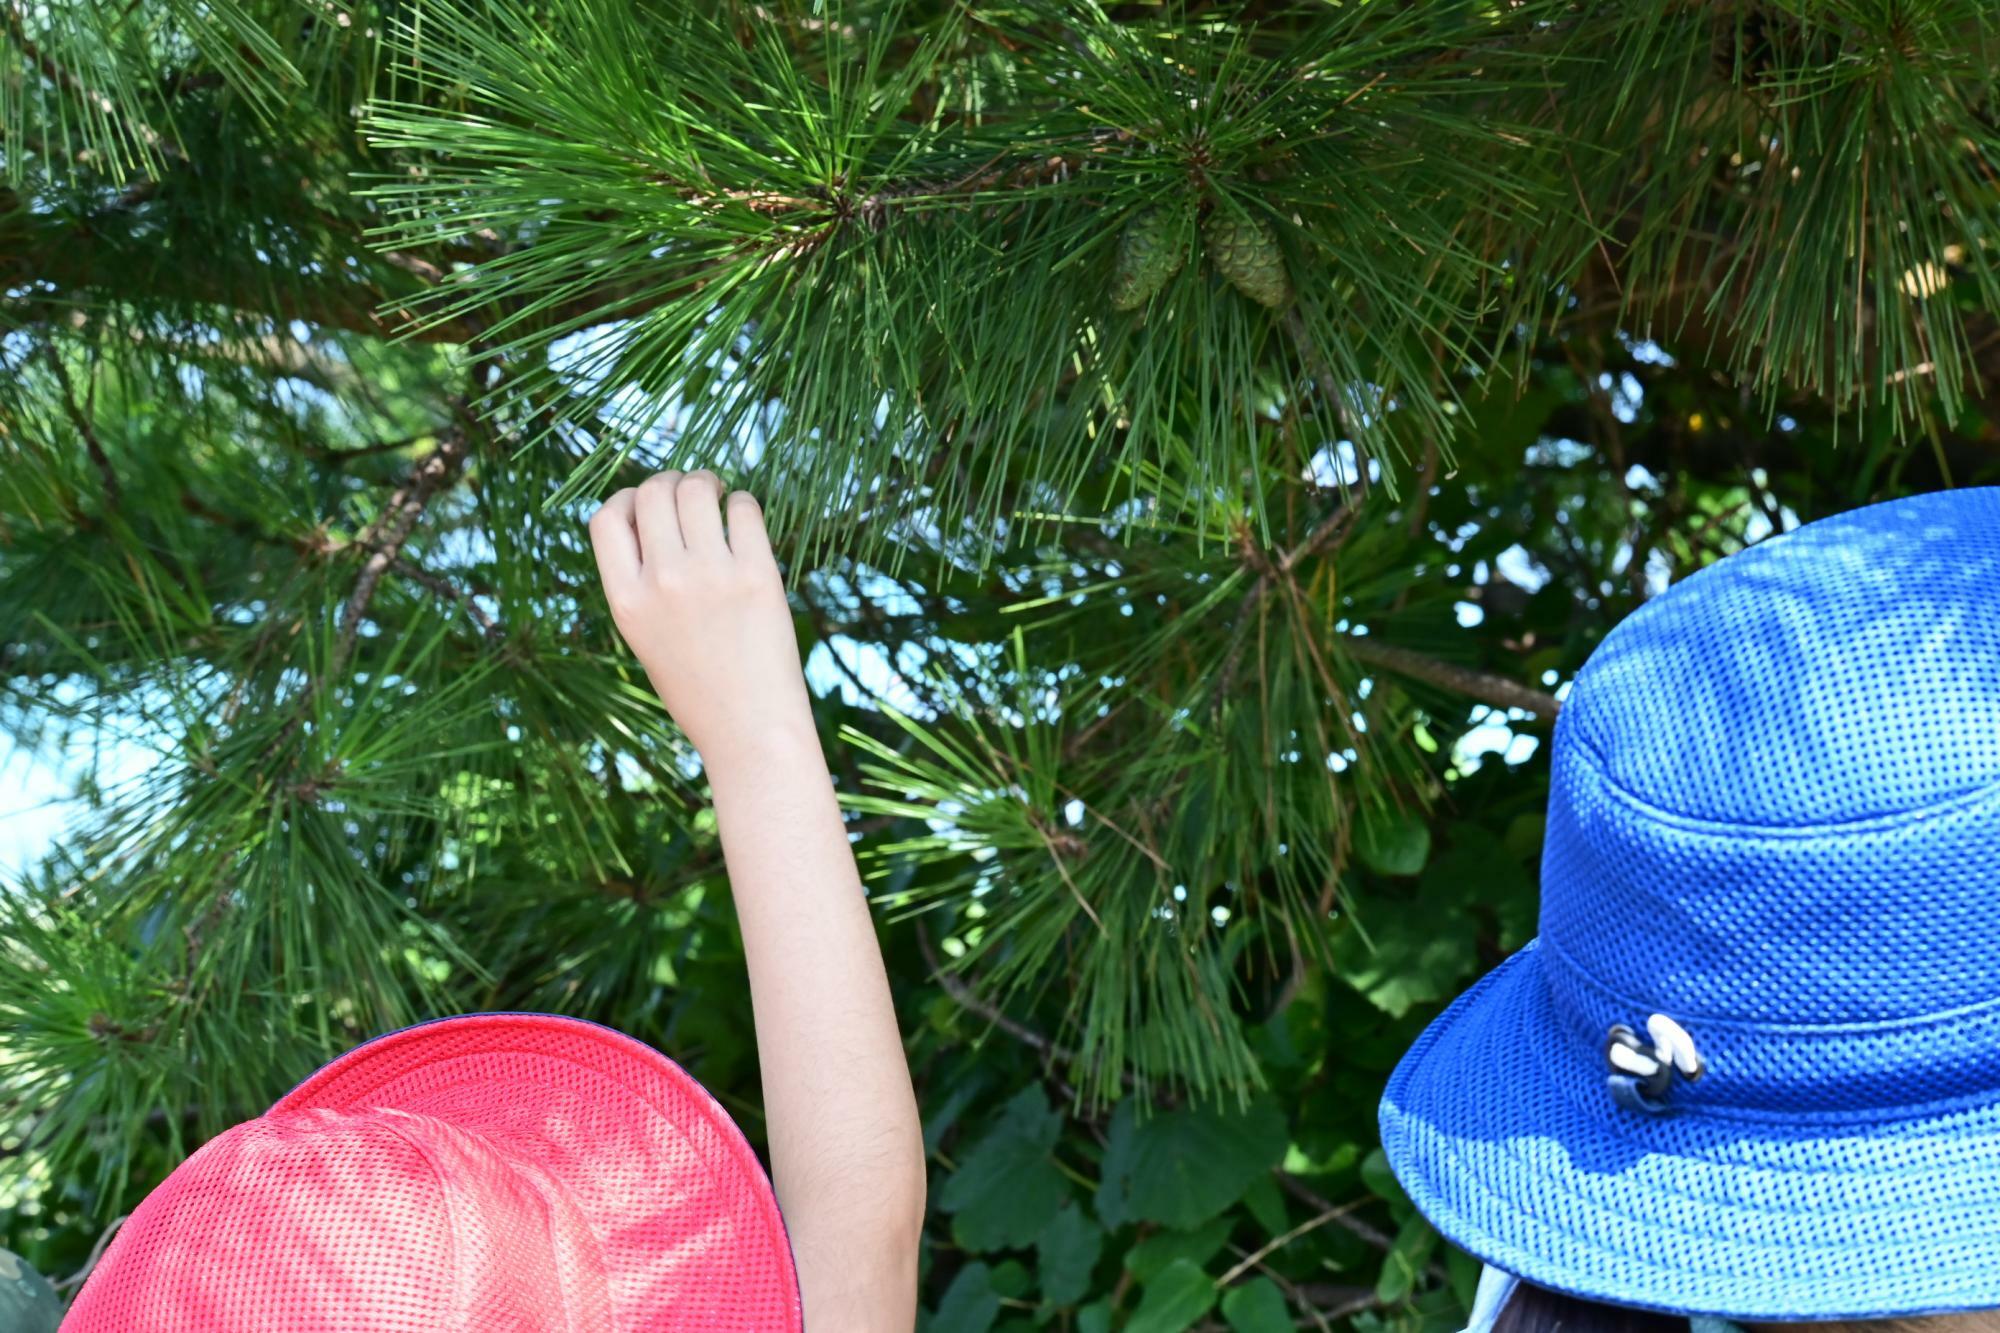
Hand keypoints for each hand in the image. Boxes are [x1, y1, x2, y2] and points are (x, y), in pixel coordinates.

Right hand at [587, 470, 813, 763]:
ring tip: (719, 497)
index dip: (625, 501)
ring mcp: (709, 575)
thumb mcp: (645, 636)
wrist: (749, 728)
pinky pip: (744, 508)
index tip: (647, 507)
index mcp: (625, 600)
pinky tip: (744, 522)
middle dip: (670, 482)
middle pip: (652, 491)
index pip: (604, 518)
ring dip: (707, 483)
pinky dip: (742, 504)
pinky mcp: (756, 574)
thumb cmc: (699, 686)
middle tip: (691, 494)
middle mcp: (662, 581)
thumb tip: (652, 514)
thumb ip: (640, 581)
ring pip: (697, 488)